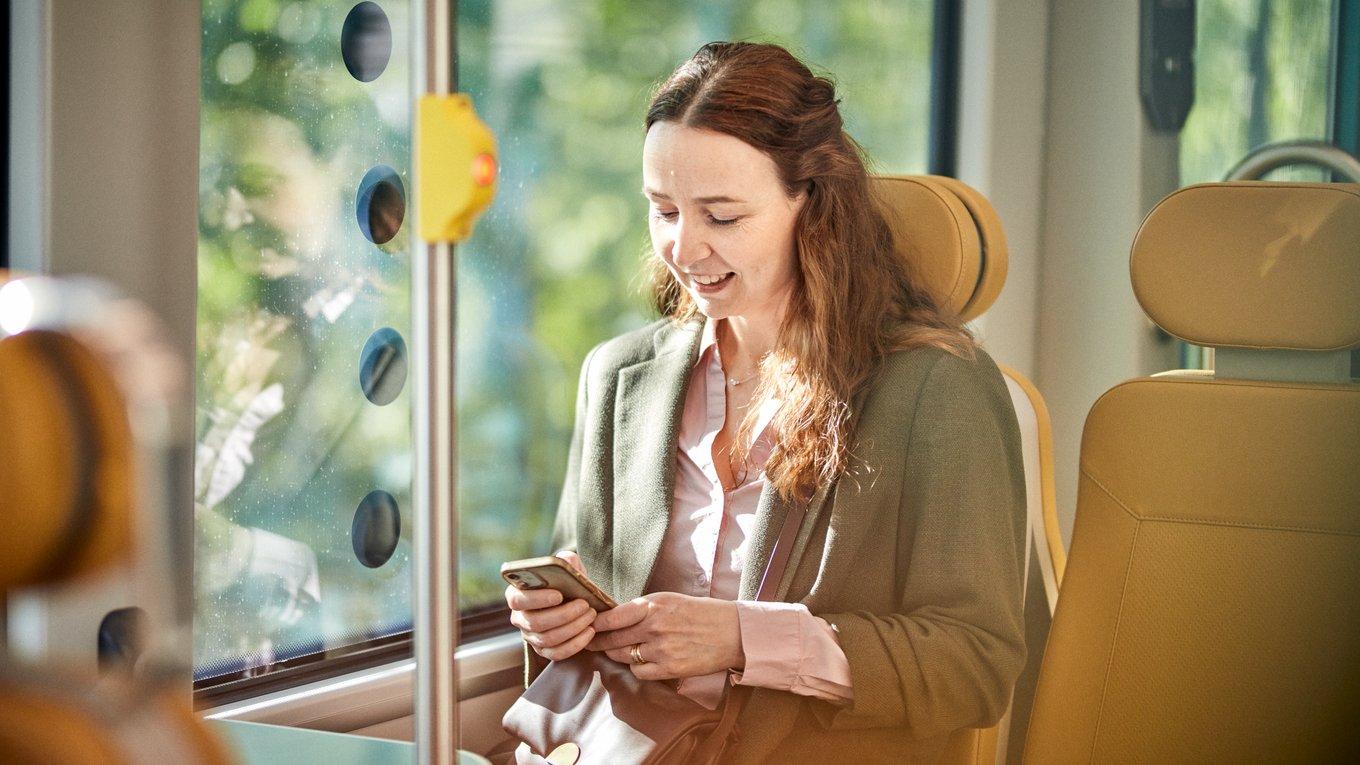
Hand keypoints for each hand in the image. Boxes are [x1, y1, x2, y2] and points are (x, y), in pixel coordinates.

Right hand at [504, 550, 595, 659]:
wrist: (577, 599)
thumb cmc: (567, 582)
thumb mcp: (567, 566)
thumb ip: (565, 560)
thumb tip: (565, 561)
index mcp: (517, 594)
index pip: (517, 600)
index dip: (537, 599)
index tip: (559, 595)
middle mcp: (519, 617)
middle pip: (535, 622)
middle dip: (563, 615)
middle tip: (584, 605)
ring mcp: (530, 636)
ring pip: (547, 639)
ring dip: (573, 628)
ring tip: (590, 616)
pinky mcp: (543, 651)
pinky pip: (556, 653)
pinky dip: (575, 644)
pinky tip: (589, 632)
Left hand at [586, 592, 742, 680]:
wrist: (731, 632)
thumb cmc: (700, 613)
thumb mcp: (668, 600)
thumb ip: (641, 608)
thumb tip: (614, 617)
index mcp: (653, 605)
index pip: (612, 617)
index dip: (594, 623)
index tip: (586, 625)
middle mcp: (654, 627)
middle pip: (613, 639)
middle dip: (597, 641)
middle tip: (587, 642)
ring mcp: (661, 650)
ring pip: (623, 656)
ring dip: (617, 654)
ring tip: (615, 650)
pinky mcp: (669, 669)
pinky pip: (639, 672)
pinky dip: (637, 668)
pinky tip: (642, 661)